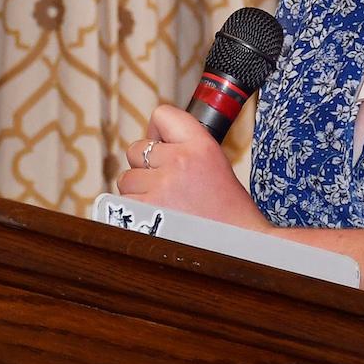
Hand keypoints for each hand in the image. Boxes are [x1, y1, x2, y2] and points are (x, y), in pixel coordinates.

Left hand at [118, 105, 271, 232]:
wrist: (241, 248)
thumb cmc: (228, 211)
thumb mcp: (215, 164)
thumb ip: (185, 148)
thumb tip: (148, 144)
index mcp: (201, 144)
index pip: (162, 115)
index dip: (157, 132)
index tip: (164, 146)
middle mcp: (180, 160)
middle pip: (136, 149)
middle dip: (146, 166)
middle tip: (168, 185)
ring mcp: (161, 187)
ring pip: (125, 178)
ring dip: (139, 191)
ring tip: (166, 206)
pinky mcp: (145, 212)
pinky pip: (122, 202)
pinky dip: (134, 212)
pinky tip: (157, 219)